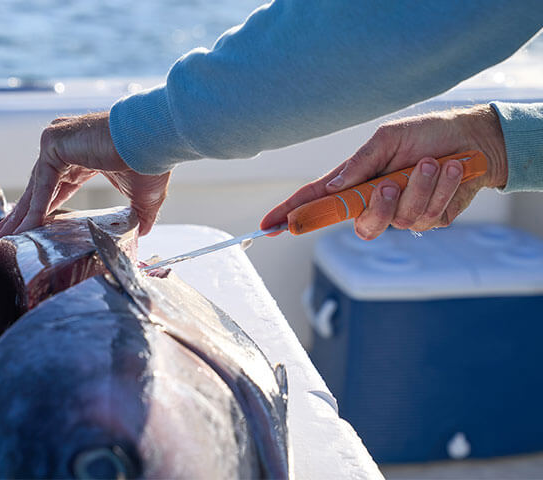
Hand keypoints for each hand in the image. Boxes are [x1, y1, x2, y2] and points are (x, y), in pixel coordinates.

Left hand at [0, 112, 170, 241]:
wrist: (154, 140)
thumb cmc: (152, 160)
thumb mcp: (144, 197)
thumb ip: (139, 215)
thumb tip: (143, 233)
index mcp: (82, 154)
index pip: (55, 186)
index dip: (42, 209)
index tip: (29, 228)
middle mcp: (65, 145)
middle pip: (38, 188)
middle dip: (22, 215)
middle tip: (4, 237)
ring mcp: (57, 141)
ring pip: (35, 187)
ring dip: (21, 215)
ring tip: (4, 239)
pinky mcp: (54, 143)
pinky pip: (43, 184)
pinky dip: (36, 208)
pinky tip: (27, 229)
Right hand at [261, 105, 507, 239]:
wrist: (475, 139)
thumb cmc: (427, 133)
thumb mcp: (387, 138)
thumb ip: (360, 163)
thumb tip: (336, 187)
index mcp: (357, 180)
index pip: (317, 201)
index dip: (292, 214)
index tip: (268, 225)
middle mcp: (376, 201)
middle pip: (361, 225)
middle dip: (378, 206)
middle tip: (391, 182)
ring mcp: (403, 213)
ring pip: (400, 219)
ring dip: (420, 187)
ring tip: (435, 162)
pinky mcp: (431, 218)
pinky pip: (429, 215)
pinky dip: (442, 189)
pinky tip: (452, 169)